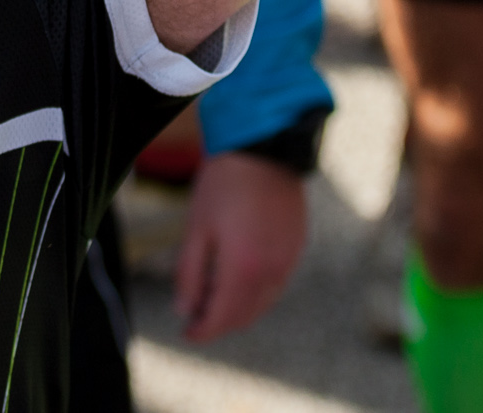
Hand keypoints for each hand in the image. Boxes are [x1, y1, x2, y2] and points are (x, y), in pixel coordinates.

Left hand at [173, 151, 306, 340]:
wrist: (265, 149)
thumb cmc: (223, 185)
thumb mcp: (196, 229)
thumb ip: (190, 274)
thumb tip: (185, 311)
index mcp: (243, 270)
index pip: (223, 318)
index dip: (202, 332)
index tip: (186, 334)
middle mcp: (272, 273)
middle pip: (244, 316)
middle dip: (219, 321)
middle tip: (195, 314)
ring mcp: (289, 262)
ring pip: (262, 303)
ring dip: (237, 307)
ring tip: (211, 291)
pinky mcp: (297, 249)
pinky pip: (275, 284)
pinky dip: (255, 290)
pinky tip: (236, 274)